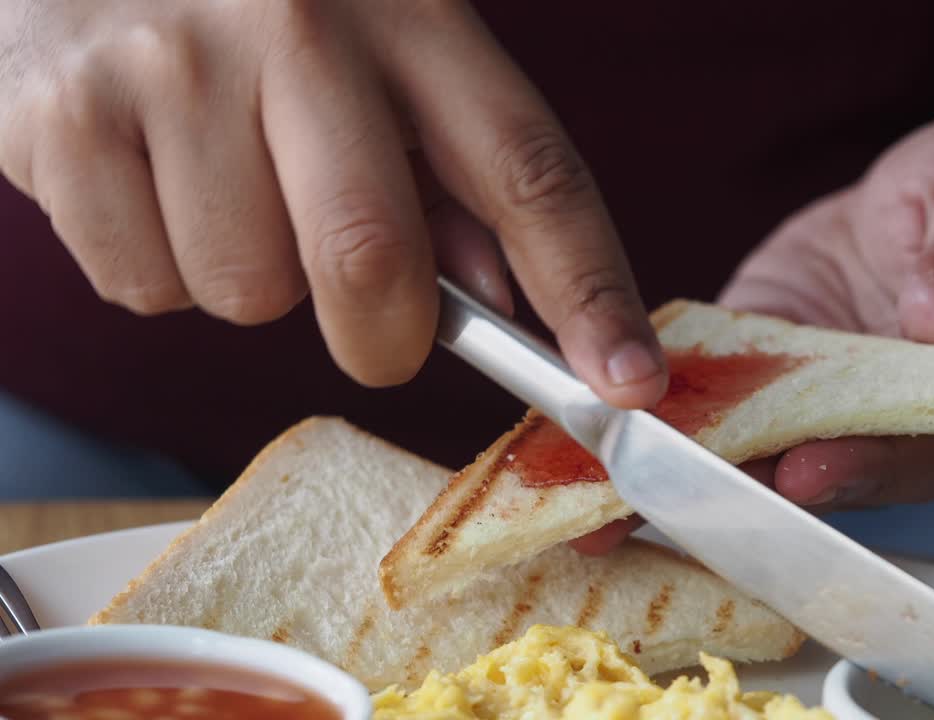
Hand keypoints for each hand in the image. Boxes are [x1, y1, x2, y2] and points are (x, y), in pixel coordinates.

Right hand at [0, 1, 665, 405]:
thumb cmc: (255, 16)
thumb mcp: (377, 57)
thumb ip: (444, 173)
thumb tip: (497, 298)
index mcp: (410, 14)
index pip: (528, 171)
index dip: (589, 291)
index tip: (629, 384)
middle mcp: (297, 26)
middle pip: (374, 263)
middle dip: (381, 336)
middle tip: (368, 318)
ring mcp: (173, 66)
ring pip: (249, 295)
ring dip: (248, 276)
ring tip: (216, 180)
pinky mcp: (64, 117)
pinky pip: (144, 288)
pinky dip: (156, 268)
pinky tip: (146, 179)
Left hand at [572, 115, 933, 552]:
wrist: (927, 208)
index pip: (918, 453)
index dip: (865, 468)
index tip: (805, 470)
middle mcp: (873, 425)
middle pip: (814, 475)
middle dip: (736, 495)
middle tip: (665, 499)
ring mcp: (803, 404)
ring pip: (745, 451)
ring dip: (672, 476)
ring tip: (602, 492)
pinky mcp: (747, 372)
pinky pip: (700, 398)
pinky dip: (646, 418)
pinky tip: (585, 435)